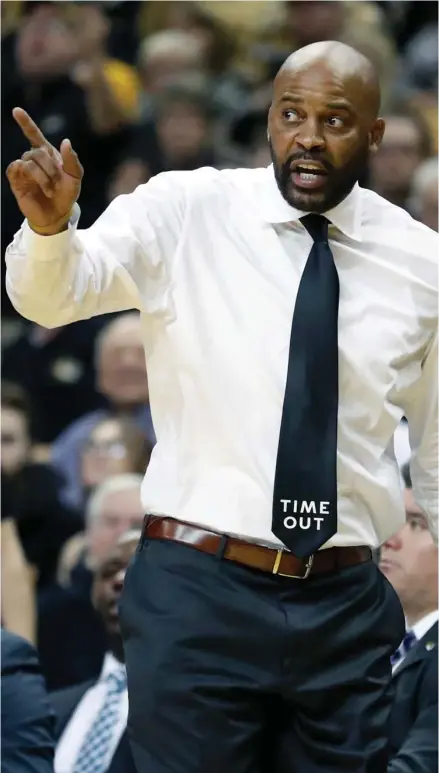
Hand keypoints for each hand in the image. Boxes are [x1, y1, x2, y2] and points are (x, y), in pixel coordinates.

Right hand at [6, 108, 82, 233]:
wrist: (57, 215)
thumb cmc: (66, 195)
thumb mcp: (75, 178)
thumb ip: (73, 159)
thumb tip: (65, 141)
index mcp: (48, 155)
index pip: (34, 135)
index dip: (26, 122)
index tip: (16, 110)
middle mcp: (34, 159)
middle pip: (36, 151)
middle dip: (50, 167)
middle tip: (57, 182)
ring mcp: (24, 169)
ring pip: (29, 160)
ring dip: (42, 175)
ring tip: (50, 189)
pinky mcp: (16, 180)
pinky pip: (17, 167)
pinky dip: (31, 175)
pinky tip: (39, 186)